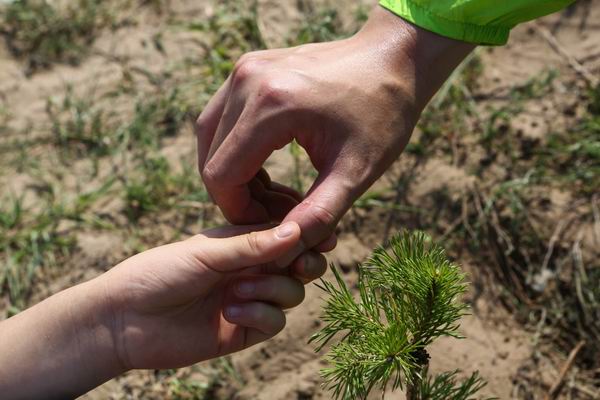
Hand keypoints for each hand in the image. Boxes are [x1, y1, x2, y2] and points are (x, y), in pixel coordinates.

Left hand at [105, 222, 322, 369]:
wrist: (125, 320)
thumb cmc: (159, 273)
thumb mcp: (207, 252)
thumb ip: (253, 245)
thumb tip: (298, 229)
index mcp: (242, 242)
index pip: (288, 235)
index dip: (308, 236)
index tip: (325, 236)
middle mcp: (251, 269)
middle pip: (300, 264)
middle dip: (305, 263)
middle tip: (298, 264)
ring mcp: (249, 299)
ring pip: (292, 293)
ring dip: (273, 290)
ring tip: (236, 290)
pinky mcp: (244, 329)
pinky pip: (275, 321)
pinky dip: (260, 314)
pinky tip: (230, 311)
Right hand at [197, 6, 473, 250]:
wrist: (393, 58)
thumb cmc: (382, 113)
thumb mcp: (355, 172)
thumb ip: (318, 214)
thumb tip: (285, 249)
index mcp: (272, 106)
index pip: (221, 176)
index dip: (238, 212)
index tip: (270, 226)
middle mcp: (248, 81)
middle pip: (211, 159)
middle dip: (236, 196)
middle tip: (275, 211)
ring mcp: (244, 69)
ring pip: (210, 138)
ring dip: (230, 172)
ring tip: (268, 191)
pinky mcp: (248, 67)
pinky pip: (221, 116)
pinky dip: (232, 147)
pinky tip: (262, 164)